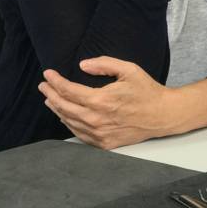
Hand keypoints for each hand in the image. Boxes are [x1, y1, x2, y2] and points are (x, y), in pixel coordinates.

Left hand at [38, 57, 172, 149]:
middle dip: (50, 94)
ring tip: (50, 99)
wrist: (163, 115)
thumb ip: (104, 64)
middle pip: (63, 107)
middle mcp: (96, 119)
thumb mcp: (129, 70)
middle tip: (43, 86)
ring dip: (56, 109)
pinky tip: (65, 116)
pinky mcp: (104, 143)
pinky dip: (68, 123)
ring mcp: (99, 134)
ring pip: (69, 121)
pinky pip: (79, 134)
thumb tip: (82, 65)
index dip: (55, 82)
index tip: (48, 74)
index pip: (68, 91)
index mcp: (101, 100)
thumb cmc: (147, 91)